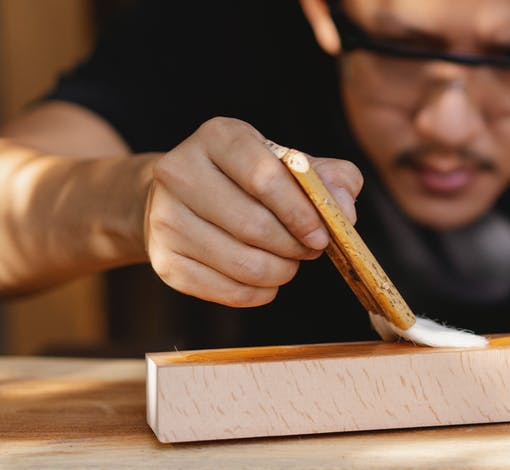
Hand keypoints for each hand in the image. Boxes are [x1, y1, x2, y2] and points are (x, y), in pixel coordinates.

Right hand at [145, 117, 362, 306]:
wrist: (179, 198)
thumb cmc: (248, 180)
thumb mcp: (289, 165)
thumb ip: (329, 178)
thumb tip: (346, 210)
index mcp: (217, 137)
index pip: (265, 178)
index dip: (302, 213)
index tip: (324, 235)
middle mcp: (179, 172)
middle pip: (254, 226)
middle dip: (295, 247)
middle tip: (310, 250)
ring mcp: (165, 218)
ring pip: (243, 264)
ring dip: (281, 271)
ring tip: (289, 262)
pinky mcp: (164, 260)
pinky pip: (227, 291)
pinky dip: (259, 292)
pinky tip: (266, 279)